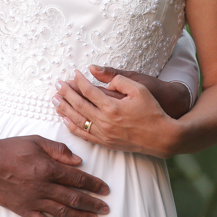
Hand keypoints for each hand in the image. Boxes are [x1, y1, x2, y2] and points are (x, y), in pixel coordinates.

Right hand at [0, 134, 109, 216]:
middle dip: (93, 203)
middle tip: (105, 207)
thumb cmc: (9, 149)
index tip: (105, 189)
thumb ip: (58, 150)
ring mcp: (33, 199)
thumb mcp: (35, 140)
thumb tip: (78, 160)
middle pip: (75, 197)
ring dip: (81, 216)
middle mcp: (43, 186)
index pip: (78, 178)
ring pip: (63, 212)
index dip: (94, 184)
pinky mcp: (23, 209)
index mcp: (48, 168)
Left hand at [52, 69, 183, 157]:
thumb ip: (119, 79)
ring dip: (64, 108)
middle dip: (65, 92)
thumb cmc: (152, 111)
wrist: (162, 137)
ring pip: (77, 120)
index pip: (88, 90)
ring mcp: (104, 134)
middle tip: (57, 84)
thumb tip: (101, 75)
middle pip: (78, 104)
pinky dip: (71, 126)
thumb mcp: (140, 89)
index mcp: (112, 106)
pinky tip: (64, 119)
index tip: (72, 73)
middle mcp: (105, 121)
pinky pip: (83, 135)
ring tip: (54, 99)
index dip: (78, 80)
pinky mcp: (106, 143)